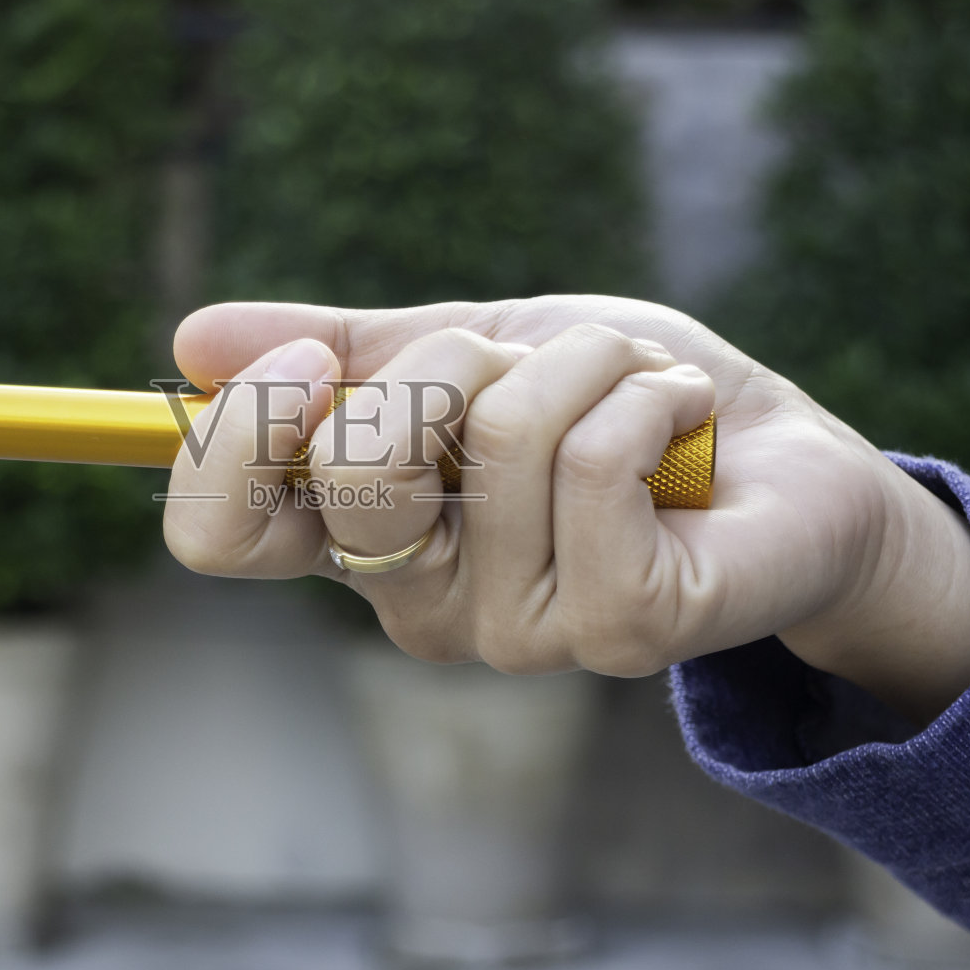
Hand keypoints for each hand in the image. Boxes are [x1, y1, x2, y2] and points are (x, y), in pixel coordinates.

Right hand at [163, 297, 969, 723]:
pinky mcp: (619, 629)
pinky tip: (681, 423)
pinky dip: (647, 392)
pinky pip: (595, 463)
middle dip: (455, 360)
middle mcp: (420, 601)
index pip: (219, 535)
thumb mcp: (471, 345)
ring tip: (632, 390)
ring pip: (500, 437)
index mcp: (362, 534)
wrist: (779, 454)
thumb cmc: (613, 400)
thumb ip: (345, 349)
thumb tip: (189, 338)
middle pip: (350, 471)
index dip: (237, 436)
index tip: (311, 360)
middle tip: (525, 367)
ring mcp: (516, 631)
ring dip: (583, 361)